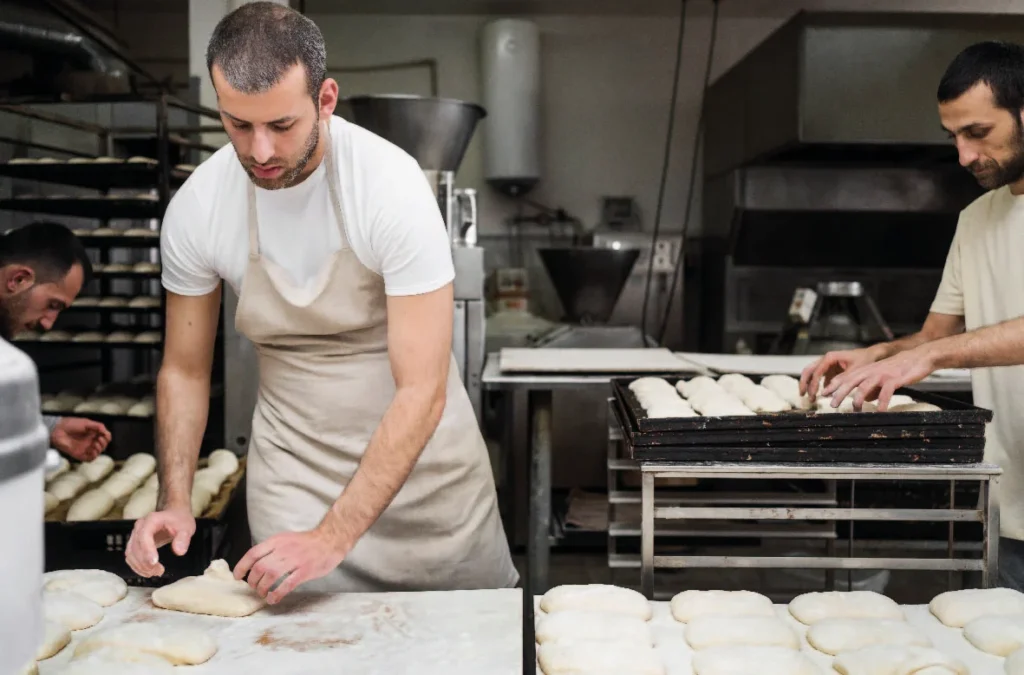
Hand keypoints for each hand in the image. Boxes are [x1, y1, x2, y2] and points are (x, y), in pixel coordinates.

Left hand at [51, 417, 110, 461]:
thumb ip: (98, 426)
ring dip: (99, 449)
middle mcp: (90, 441)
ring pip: (98, 453)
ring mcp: (85, 448)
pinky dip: (93, 456)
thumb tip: (106, 432)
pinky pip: (89, 459)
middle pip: (103, 446)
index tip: (103, 434)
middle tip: (98, 439)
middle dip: (104, 443)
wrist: (58, 430)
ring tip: (95, 444)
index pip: (105, 438)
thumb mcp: (87, 422)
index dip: (107, 437)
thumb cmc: (70, 424)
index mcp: (93, 433)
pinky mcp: (79, 454)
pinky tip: (92, 450)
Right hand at [125, 507, 195, 576]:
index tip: (155, 563)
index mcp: (151, 520)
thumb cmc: (179, 520)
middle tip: (159, 571)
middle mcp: (139, 527)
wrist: (174, 514)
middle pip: (135, 547)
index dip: (147, 550)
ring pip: (130, 553)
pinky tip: (148, 571)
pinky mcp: (134, 542)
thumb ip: (183, 538)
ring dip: (140, 566)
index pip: (144, 536)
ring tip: (155, 573)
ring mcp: (135, 534)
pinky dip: (137, 566)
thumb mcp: (186, 527)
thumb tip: (179, 551)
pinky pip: (130, 556)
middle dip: (145, 562)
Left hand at [234, 528, 347, 604]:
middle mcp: (283, 549)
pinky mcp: (305, 571)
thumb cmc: (307, 542)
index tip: (238, 577)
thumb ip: (272, 549)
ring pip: (270, 576)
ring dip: (262, 588)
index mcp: (277, 541)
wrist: (330, 540)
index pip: (253, 553)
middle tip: (254, 588)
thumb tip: (256, 564)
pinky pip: (287, 584)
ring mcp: (295, 560)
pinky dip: (277, 594)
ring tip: (263, 594)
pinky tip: (273, 599)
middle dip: (253, 581)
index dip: (242, 566)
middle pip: (259, 567)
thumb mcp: (286, 539)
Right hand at [799, 347, 881, 398]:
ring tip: (811, 398)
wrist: (873, 355)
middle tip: (803, 395)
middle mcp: (826, 359)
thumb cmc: (865, 360)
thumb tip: (828, 392)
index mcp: (830, 357)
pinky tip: (822, 396)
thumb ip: (841, 381)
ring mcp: (827, 364)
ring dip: (810, 385)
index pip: (816, 372)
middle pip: (808, 370)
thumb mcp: (854, 371)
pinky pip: (821, 378)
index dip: (813, 385)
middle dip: (804, 383)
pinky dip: (819, 386)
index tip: (813, 396)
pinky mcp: (831, 369)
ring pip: (812, 374)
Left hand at [822, 346, 938, 410]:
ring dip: (858, 399)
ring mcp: (883, 374)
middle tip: (832, 404)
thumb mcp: (881, 377)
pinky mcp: (895, 379)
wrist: (920, 357)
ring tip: (855, 410)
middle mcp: (871, 371)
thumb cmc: (900, 368)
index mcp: (866, 370)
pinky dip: (882, 402)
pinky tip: (880, 411)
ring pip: (865, 386)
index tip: (823, 393)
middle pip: (851, 381)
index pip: (846, 377)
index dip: (834, 384)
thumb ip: (872, 387)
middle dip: (840, 393)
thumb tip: (865, 400)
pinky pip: (886, 392)